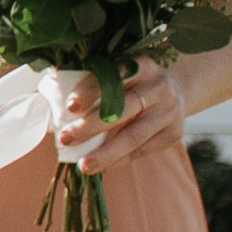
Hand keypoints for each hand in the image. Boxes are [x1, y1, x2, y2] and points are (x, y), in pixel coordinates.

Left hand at [56, 63, 185, 168]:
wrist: (174, 89)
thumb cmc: (131, 82)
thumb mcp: (118, 73)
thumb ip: (93, 84)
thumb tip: (56, 109)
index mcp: (141, 65)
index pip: (113, 77)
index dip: (90, 91)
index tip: (69, 107)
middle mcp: (158, 87)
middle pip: (123, 108)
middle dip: (91, 126)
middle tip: (66, 139)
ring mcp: (169, 111)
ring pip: (134, 135)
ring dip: (106, 152)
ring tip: (84, 166)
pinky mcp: (175, 132)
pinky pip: (143, 149)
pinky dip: (120, 159)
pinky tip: (103, 165)